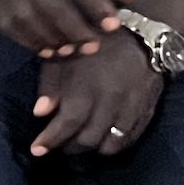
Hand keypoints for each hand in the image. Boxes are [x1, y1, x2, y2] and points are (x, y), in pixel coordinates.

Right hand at [0, 0, 138, 55]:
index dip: (96, 5)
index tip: (113, 24)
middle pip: (57, 10)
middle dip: (79, 31)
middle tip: (96, 46)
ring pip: (38, 27)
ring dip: (60, 43)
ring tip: (77, 50)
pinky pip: (21, 35)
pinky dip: (38, 46)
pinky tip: (54, 50)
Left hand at [29, 37, 163, 158]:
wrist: (141, 34)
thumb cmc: (94, 43)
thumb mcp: (64, 57)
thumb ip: (50, 86)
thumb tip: (39, 114)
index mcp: (87, 88)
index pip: (67, 125)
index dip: (50, 140)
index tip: (36, 150)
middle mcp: (111, 103)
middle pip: (88, 139)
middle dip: (68, 147)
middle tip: (57, 144)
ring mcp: (132, 109)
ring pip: (111, 144)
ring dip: (92, 148)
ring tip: (78, 143)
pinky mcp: (147, 111)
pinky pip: (131, 138)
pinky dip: (115, 144)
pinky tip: (103, 141)